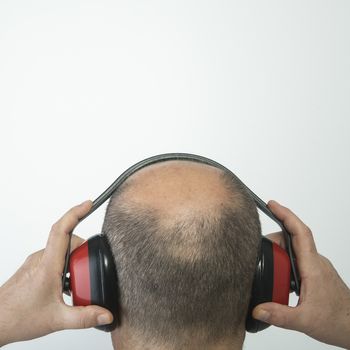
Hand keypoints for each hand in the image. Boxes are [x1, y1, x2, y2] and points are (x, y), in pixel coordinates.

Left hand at [0, 201, 112, 346]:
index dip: (76, 213)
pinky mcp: (34, 268)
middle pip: (68, 241)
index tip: (88, 203)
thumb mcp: (57, 319)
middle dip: (83, 251)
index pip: (62, 230)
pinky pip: (55, 258)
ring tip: (75, 284)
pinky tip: (66, 286)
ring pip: (62, 250)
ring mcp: (37, 263)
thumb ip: (84, 317)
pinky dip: (65, 266)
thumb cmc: (16, 317)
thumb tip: (105, 313)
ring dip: (73, 261)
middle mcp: (41, 259)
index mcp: (47, 265)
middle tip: (88, 272)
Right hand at [253, 200, 349, 348]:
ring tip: (266, 262)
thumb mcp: (306, 321)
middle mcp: (315, 262)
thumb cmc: (339, 320)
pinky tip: (279, 274)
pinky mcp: (315, 273)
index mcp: (312, 266)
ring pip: (294, 249)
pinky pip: (297, 258)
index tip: (272, 205)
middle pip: (292, 238)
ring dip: (279, 251)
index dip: (286, 215)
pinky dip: (285, 259)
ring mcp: (315, 267)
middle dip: (273, 238)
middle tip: (258, 248)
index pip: (300, 232)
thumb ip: (280, 315)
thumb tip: (258, 309)